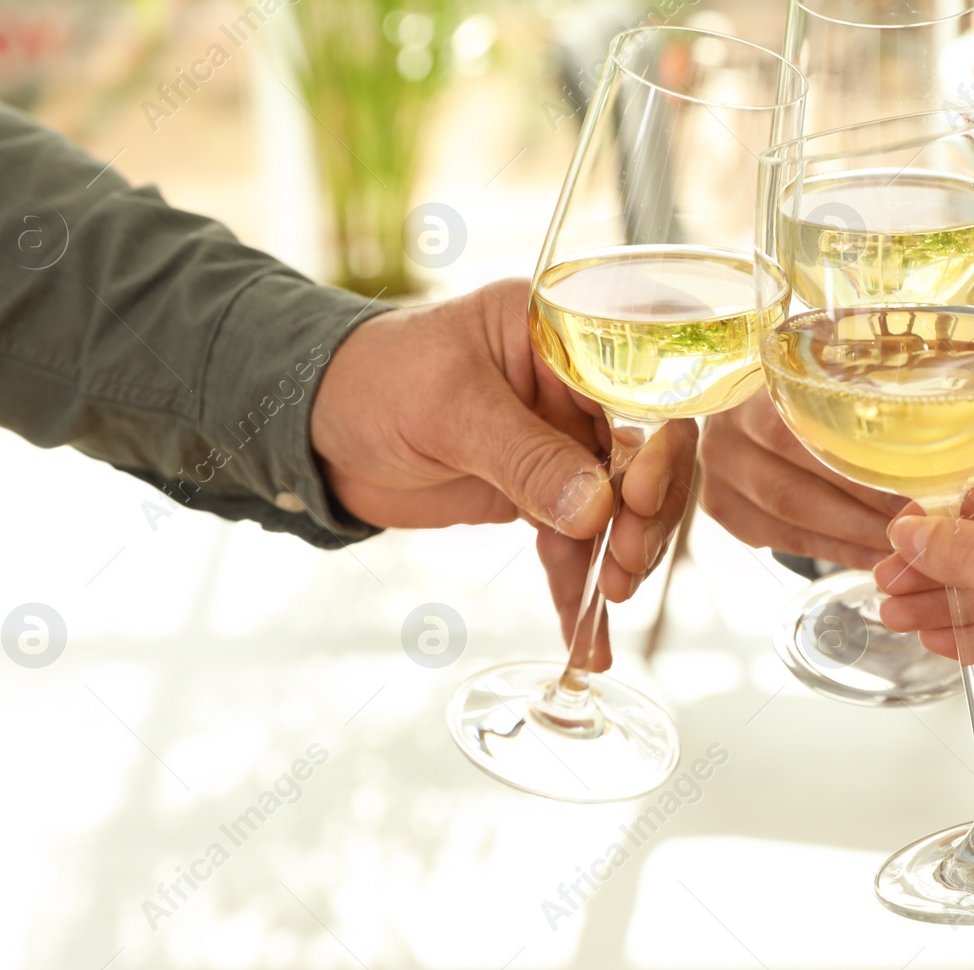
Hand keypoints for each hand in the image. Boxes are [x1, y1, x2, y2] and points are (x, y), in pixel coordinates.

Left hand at [311, 278, 696, 664]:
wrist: (317, 429)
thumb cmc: (372, 383)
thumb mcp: (448, 410)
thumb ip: (523, 457)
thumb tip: (596, 510)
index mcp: (562, 334)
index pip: (642, 385)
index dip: (656, 444)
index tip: (636, 498)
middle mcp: (574, 387)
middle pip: (645, 453)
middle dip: (645, 513)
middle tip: (624, 563)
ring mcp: (560, 443)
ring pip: (620, 506)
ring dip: (621, 555)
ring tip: (611, 597)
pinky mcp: (540, 494)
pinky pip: (576, 542)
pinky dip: (580, 588)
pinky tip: (587, 639)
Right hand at [698, 388, 899, 569]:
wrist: (740, 395)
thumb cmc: (795, 382)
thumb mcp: (819, 371)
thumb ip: (856, 391)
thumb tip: (926, 429)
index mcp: (748, 396)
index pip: (804, 441)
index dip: (861, 472)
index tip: (913, 488)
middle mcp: (724, 440)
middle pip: (795, 493)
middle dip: (862, 516)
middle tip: (913, 526)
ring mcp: (718, 479)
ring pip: (789, 523)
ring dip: (850, 540)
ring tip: (898, 547)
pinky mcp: (724, 509)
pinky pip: (783, 540)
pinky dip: (831, 550)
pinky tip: (867, 554)